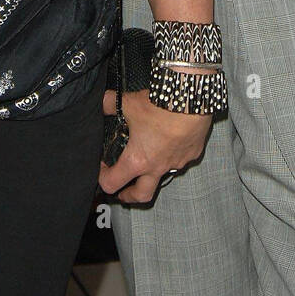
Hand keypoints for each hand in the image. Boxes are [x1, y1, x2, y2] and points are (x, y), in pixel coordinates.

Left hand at [99, 87, 211, 203]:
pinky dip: (173, 153)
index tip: (103, 168)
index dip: (103, 177)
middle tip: (123, 191)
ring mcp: (177, 162)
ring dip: (153, 170)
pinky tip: (170, 139)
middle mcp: (158, 167)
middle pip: (142, 195)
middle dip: (130, 196)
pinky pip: (180, 159)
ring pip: (164, 174)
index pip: (112, 183)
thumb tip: (102, 100)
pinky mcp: (192, 153)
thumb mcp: (129, 103)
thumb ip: (110, 103)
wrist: (191, 100)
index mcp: (138, 160)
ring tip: (148, 154)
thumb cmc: (161, 106)